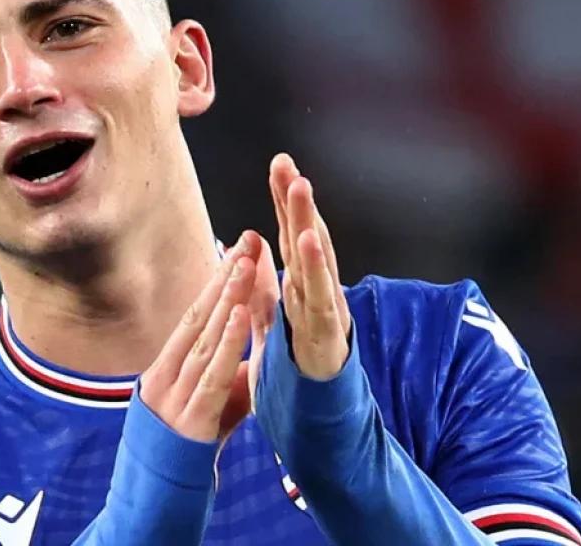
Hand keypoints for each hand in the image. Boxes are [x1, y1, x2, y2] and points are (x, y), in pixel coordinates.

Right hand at [139, 232, 256, 443]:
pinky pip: (212, 373)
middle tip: (248, 240)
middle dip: (225, 277)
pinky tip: (241, 314)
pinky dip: (228, 341)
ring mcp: (174, 394)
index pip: (194, 314)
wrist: (152, 502)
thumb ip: (220, 382)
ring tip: (248, 264)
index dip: (216, 281)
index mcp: (165, 367)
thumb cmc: (176, 455)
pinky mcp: (190, 417)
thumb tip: (243, 359)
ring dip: (228, 298)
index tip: (238, 248)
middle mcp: (165, 373)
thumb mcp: (200, 410)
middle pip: (198, 316)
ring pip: (205, 337)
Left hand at [269, 153, 351, 379]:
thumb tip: (252, 250)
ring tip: (301, 187)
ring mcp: (324, 310)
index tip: (278, 165)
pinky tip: (309, 241)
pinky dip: (317, 268)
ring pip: (316, 259)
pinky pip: (320, 297)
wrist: (317, 417)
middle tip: (286, 162)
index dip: (284, 201)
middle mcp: (314, 292)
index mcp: (298, 287)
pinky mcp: (328, 334)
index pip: (289, 235)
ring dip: (308, 221)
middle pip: (304, 237)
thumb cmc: (297, 368)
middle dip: (296, 199)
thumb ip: (262, 289)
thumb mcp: (270, 322)